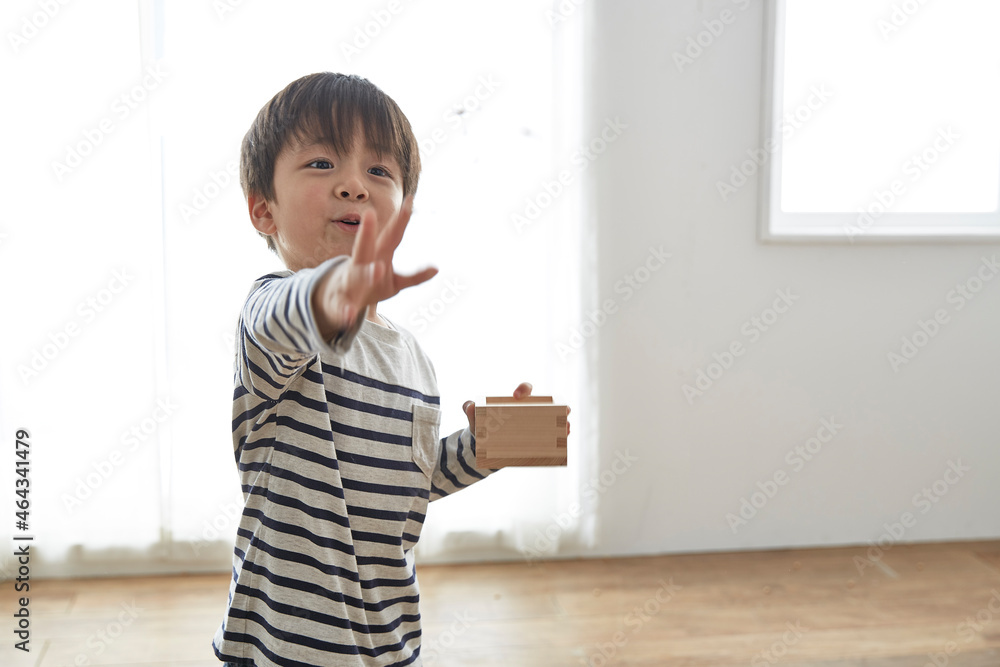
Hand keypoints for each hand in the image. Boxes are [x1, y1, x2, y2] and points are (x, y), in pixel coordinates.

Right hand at [313, 196, 436, 337]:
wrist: (338, 304)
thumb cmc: (370, 286)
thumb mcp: (395, 282)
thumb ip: (414, 276)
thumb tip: (437, 269)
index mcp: (376, 257)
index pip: (391, 237)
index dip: (401, 221)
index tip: (411, 201)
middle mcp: (360, 265)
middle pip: (364, 247)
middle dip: (368, 233)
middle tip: (370, 213)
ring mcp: (349, 283)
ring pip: (356, 276)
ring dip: (367, 272)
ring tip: (378, 269)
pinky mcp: (341, 303)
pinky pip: (343, 307)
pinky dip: (346, 312)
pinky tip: (349, 317)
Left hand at [463, 383, 570, 434]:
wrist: (485, 447)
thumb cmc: (483, 426)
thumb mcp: (475, 419)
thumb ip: (470, 410)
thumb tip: (468, 405)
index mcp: (516, 402)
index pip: (525, 390)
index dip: (524, 389)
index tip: (515, 396)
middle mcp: (529, 410)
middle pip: (547, 404)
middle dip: (556, 404)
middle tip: (562, 408)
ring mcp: (534, 424)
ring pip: (553, 419)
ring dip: (562, 421)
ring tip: (566, 426)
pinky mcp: (536, 439)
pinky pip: (551, 435)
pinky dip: (560, 435)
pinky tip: (565, 435)